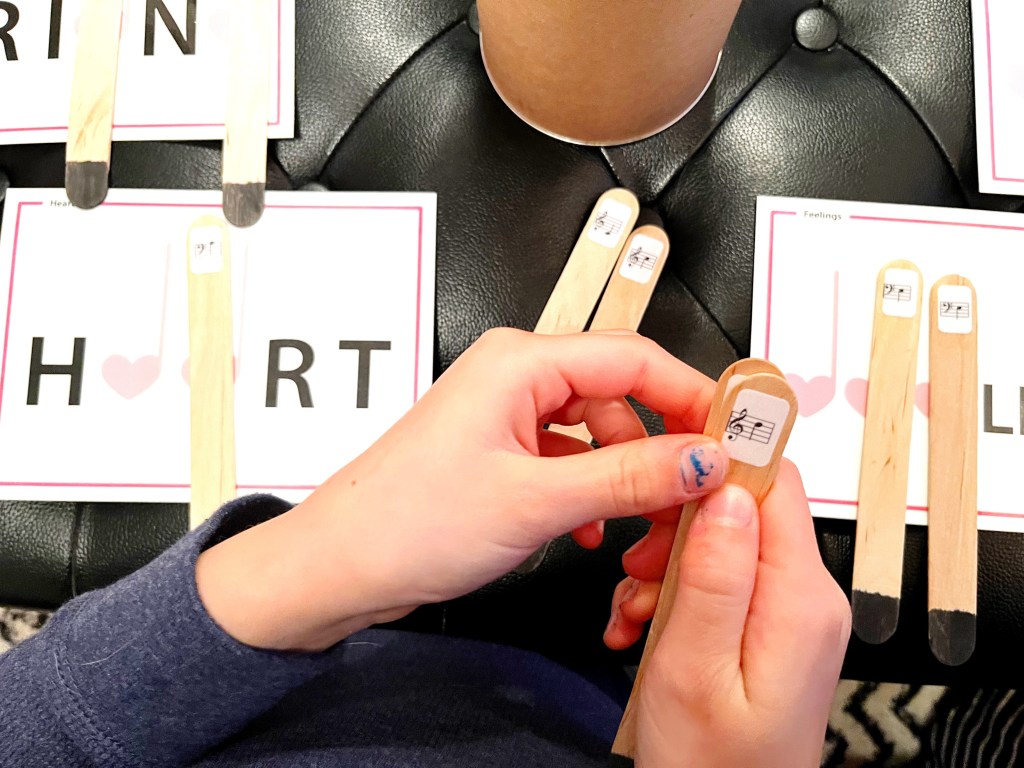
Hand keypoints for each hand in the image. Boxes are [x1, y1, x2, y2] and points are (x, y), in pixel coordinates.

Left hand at [196, 329, 730, 651]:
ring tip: (638, 523)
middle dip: (662, 444)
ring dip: (625, 476)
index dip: (693, 395)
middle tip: (698, 488)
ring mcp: (505, 415)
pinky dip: (590, 492)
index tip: (734, 433)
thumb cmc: (405, 522)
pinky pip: (568, 458)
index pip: (635, 358)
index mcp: (520, 362)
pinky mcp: (499, 451)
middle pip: (621, 393)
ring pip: (597, 431)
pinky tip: (591, 531)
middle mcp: (514, 377)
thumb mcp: (535, 500)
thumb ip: (628, 476)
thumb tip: (702, 458)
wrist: (338, 568)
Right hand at [606, 462, 850, 766]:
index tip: (666, 447)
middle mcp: (806, 596)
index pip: (774, 481)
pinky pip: (721, 578)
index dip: (721, 451)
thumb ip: (712, 574)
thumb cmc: (710, 766)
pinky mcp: (768, 626)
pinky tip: (644, 624)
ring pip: (723, 540)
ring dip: (667, 561)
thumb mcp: (693, 667)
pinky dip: (675, 590)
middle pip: (745, 506)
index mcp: (798, 598)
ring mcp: (789, 612)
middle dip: (679, 521)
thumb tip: (724, 488)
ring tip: (633, 609)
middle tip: (635, 565)